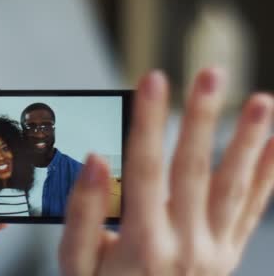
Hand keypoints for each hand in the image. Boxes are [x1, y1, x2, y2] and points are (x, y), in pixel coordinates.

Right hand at [59, 68, 273, 274]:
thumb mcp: (77, 264)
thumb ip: (85, 213)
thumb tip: (97, 162)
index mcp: (142, 242)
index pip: (144, 169)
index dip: (148, 122)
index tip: (152, 81)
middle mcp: (185, 243)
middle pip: (194, 170)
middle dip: (201, 119)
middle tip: (211, 75)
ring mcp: (213, 251)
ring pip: (233, 188)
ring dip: (246, 143)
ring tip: (260, 103)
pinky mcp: (227, 255)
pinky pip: (251, 213)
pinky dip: (266, 179)